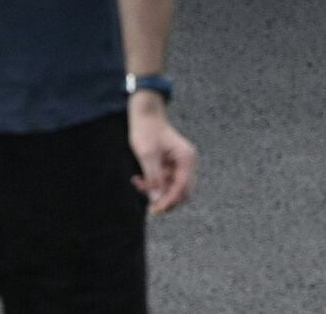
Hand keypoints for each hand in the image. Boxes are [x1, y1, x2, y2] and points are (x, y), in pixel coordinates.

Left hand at [127, 98, 196, 215]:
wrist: (145, 115)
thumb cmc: (146, 130)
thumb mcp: (147, 155)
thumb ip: (154, 178)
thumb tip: (157, 200)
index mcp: (186, 158)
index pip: (182, 188)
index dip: (169, 201)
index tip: (155, 210)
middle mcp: (187, 162)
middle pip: (181, 192)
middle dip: (164, 198)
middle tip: (148, 205)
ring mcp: (181, 164)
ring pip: (172, 188)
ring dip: (156, 190)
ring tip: (138, 183)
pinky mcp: (173, 166)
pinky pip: (166, 182)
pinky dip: (154, 184)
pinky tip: (140, 179)